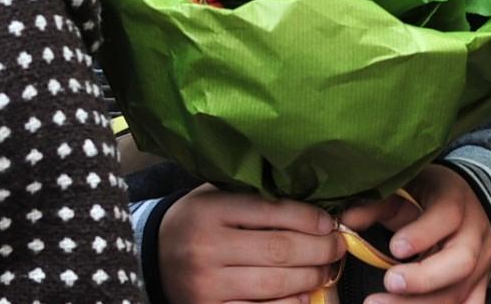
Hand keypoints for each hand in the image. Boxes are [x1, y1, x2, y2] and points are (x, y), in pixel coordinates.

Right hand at [159, 186, 346, 303]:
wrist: (152, 255)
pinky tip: (304, 296)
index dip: (309, 218)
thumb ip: (260, 198)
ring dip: (310, 278)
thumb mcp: (219, 197)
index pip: (271, 211)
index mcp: (210, 209)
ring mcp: (205, 284)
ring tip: (325, 270)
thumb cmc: (198, 221)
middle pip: (278, 250)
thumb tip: (324, 206)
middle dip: (318, 250)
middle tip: (337, 247)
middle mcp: (206, 246)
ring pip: (274, 283)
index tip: (330, 223)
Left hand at [342, 165, 490, 303]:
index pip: (447, 216)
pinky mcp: (479, 288)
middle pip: (460, 262)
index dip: (422, 234)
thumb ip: (376, 205)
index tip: (394, 248)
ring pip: (460, 294)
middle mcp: (474, 236)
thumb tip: (345, 222)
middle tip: (389, 282)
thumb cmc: (431, 198)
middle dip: (424, 278)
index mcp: (456, 202)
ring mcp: (481, 266)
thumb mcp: (407, 190)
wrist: (472, 207)